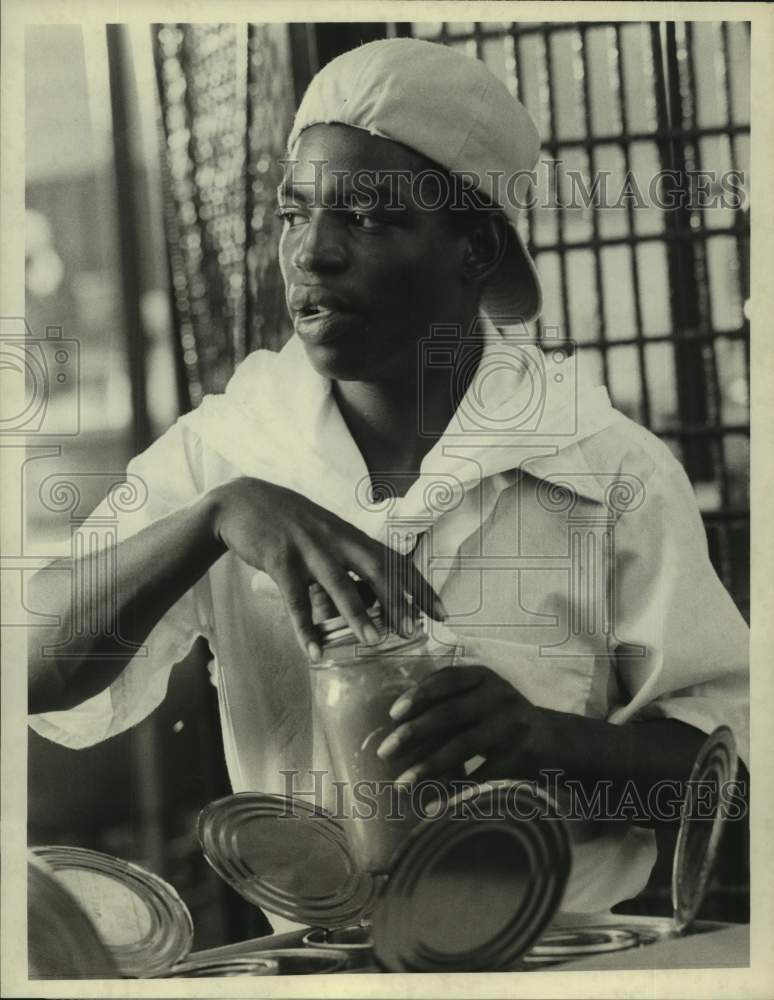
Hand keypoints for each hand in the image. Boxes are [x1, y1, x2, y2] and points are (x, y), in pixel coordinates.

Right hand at [209, 477, 444, 658]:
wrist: (240, 501)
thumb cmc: (286, 522)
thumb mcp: (324, 534)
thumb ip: (348, 558)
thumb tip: (373, 592)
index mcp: (349, 535)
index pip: (394, 560)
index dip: (420, 586)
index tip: (443, 612)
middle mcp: (335, 539)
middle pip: (376, 569)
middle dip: (399, 600)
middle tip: (414, 629)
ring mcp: (308, 548)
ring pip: (339, 584)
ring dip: (358, 613)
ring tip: (375, 640)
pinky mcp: (280, 560)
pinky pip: (295, 599)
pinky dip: (305, 628)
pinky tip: (314, 651)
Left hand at [375, 664, 541, 785]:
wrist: (554, 740)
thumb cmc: (500, 718)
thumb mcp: (480, 697)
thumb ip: (446, 703)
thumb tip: (396, 728)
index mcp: (484, 677)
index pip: (447, 679)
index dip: (419, 695)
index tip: (393, 714)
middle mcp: (499, 696)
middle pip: (450, 713)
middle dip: (413, 733)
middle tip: (384, 753)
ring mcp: (512, 725)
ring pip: (463, 746)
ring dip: (428, 766)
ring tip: (401, 785)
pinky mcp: (521, 755)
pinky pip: (481, 775)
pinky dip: (455, 791)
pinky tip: (433, 805)